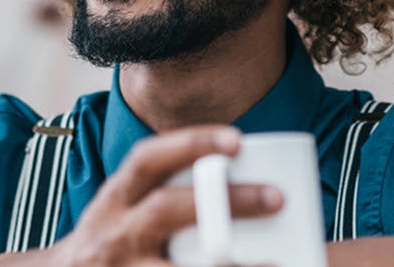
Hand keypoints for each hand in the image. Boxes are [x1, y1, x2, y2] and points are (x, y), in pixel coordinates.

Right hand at [51, 125, 283, 266]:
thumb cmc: (115, 231)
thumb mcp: (126, 200)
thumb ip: (163, 184)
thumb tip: (233, 169)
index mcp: (117, 194)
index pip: (148, 158)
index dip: (190, 143)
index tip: (237, 140)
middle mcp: (115, 229)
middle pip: (167, 209)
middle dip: (224, 202)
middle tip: (277, 197)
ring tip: (278, 264)